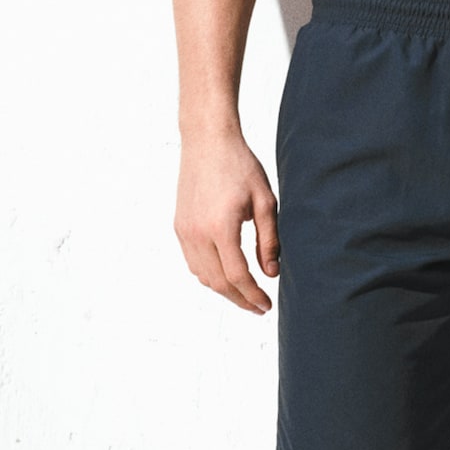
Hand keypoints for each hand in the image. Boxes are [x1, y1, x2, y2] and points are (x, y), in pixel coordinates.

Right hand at [175, 130, 280, 313]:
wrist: (207, 141)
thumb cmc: (239, 166)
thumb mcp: (265, 201)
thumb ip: (269, 240)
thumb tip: (271, 273)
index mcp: (221, 228)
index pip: (238, 276)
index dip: (253, 295)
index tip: (267, 305)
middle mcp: (197, 234)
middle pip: (218, 283)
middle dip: (239, 300)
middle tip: (258, 308)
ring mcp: (184, 231)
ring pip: (203, 276)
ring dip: (223, 290)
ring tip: (245, 294)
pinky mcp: (179, 226)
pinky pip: (192, 262)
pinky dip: (209, 275)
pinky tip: (225, 274)